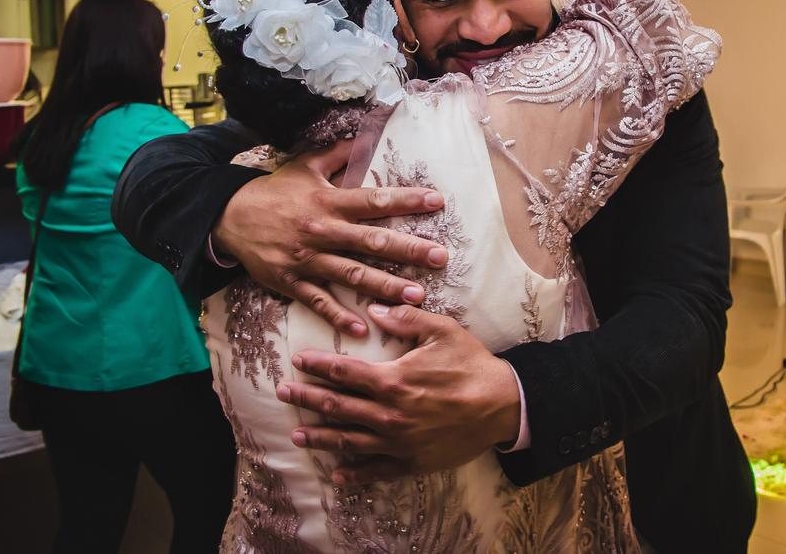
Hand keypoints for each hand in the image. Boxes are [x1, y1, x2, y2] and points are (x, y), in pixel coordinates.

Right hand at [212, 139, 448, 335]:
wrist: (229, 216)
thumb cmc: (274, 191)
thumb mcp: (304, 165)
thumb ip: (338, 153)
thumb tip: (366, 136)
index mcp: (328, 201)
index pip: (375, 200)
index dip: (407, 200)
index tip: (437, 202)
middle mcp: (321, 230)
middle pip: (372, 242)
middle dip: (408, 250)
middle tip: (440, 258)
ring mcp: (306, 258)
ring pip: (352, 275)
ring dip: (385, 286)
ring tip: (416, 296)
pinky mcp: (291, 281)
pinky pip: (319, 301)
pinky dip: (339, 316)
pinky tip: (363, 329)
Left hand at [276, 303, 521, 483]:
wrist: (503, 406)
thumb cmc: (472, 365)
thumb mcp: (443, 331)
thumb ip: (406, 319)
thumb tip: (375, 310)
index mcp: (393, 380)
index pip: (343, 372)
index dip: (317, 365)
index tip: (297, 361)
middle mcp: (389, 414)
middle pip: (335, 407)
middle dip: (305, 399)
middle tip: (282, 394)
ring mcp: (398, 442)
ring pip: (348, 442)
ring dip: (319, 438)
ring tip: (297, 435)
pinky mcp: (411, 462)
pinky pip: (375, 471)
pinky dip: (352, 475)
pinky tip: (335, 475)